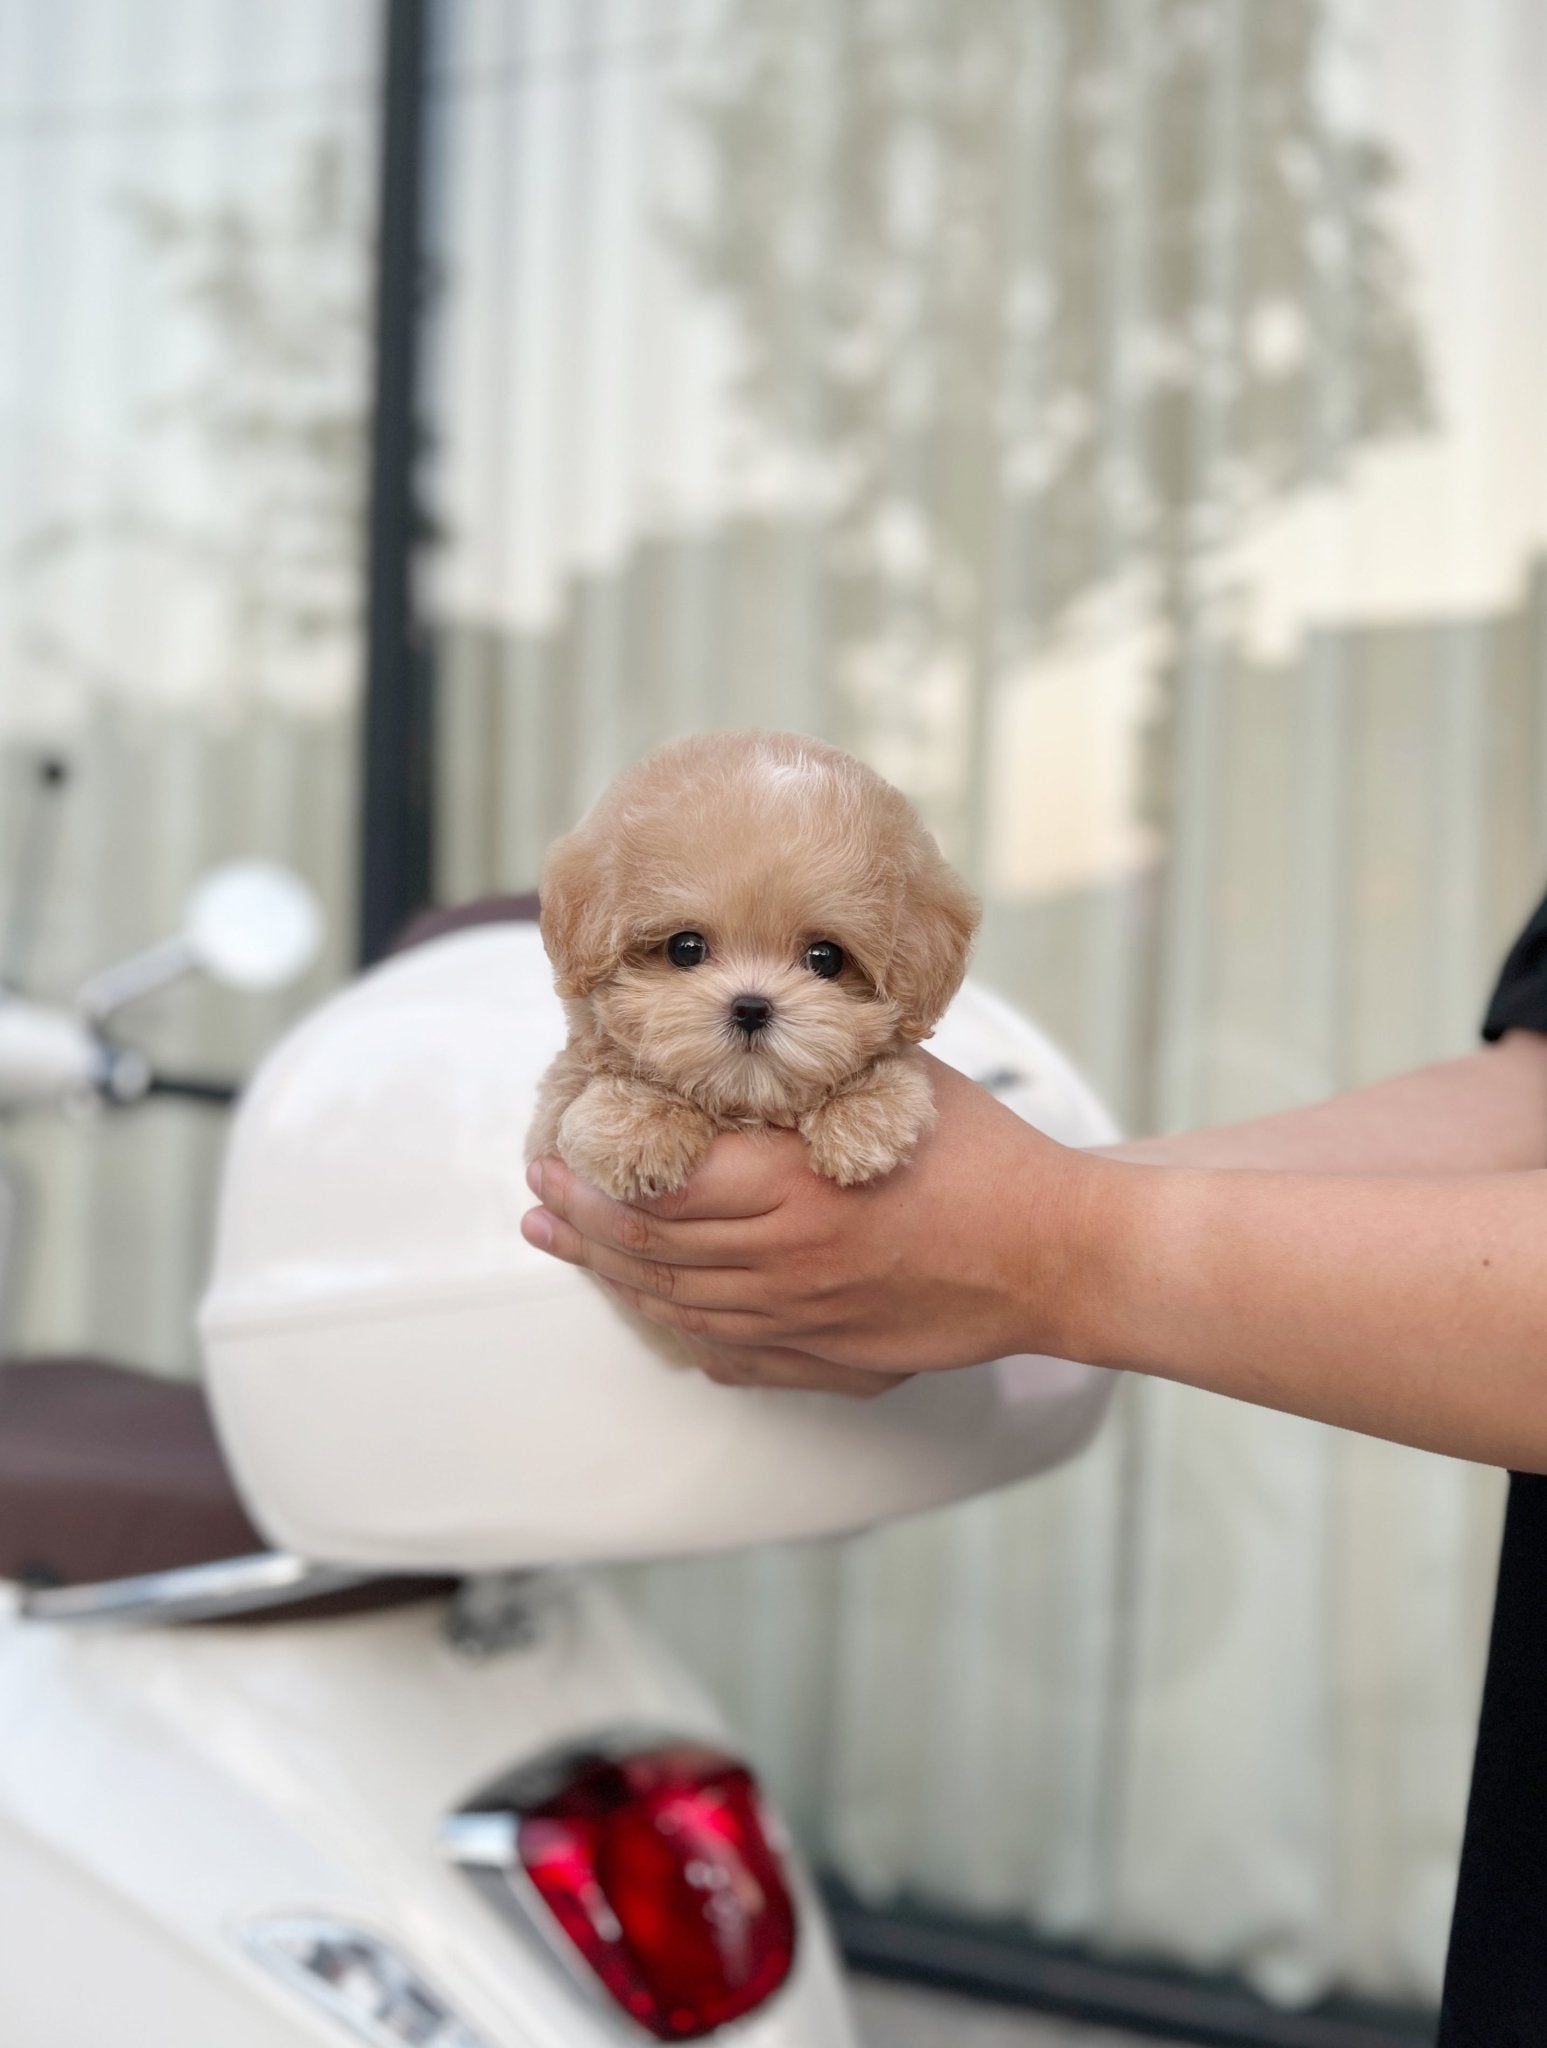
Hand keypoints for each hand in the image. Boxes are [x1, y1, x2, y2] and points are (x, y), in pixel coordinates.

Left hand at [521, 1056, 1095, 1393]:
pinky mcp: (830, 1357)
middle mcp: (786, 1261)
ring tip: (565, 1244)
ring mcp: (805, 1319)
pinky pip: (727, 1348)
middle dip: (578, 1222)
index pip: (657, 1185)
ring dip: (609, 1273)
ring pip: (678, 1302)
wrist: (1059, 1254)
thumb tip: (740, 1037)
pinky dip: (674, 1322)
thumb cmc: (984, 1155)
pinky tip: (648, 1303)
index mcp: (793, 1186)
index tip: (555, 1148)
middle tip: (536, 1198)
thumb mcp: (894, 1083)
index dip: (591, 1171)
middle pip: (650, 1247)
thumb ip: (812, 1072)